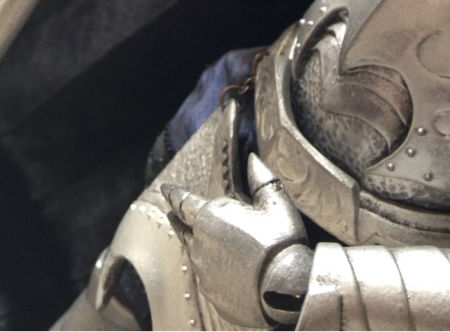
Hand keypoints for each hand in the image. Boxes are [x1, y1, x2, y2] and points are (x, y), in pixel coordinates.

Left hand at [161, 154, 310, 326]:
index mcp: (211, 217)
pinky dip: (211, 268)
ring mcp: (203, 270)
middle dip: (177, 219)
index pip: (184, 202)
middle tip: (171, 213)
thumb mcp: (275, 203)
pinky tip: (223, 268)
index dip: (174, 194)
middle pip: (182, 228)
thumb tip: (253, 159)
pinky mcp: (211, 292)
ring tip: (199, 240)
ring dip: (195, 244)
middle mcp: (200, 243)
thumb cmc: (280, 243)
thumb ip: (260, 179)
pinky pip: (206, 275)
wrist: (285, 291)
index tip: (165, 188)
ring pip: (194, 252)